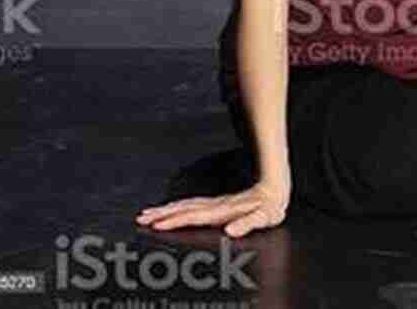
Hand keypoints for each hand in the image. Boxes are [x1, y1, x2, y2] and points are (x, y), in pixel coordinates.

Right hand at [136, 180, 290, 237]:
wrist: (275, 187)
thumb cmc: (270, 206)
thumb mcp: (263, 217)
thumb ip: (247, 223)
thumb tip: (231, 230)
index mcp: (222, 211)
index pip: (194, 216)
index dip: (176, 220)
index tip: (157, 224)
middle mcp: (215, 206)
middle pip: (184, 209)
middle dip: (162, 214)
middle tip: (141, 218)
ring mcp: (215, 204)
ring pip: (186, 205)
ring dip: (166, 209)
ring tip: (148, 212)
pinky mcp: (218, 204)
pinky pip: (192, 204)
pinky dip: (178, 207)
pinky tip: (170, 209)